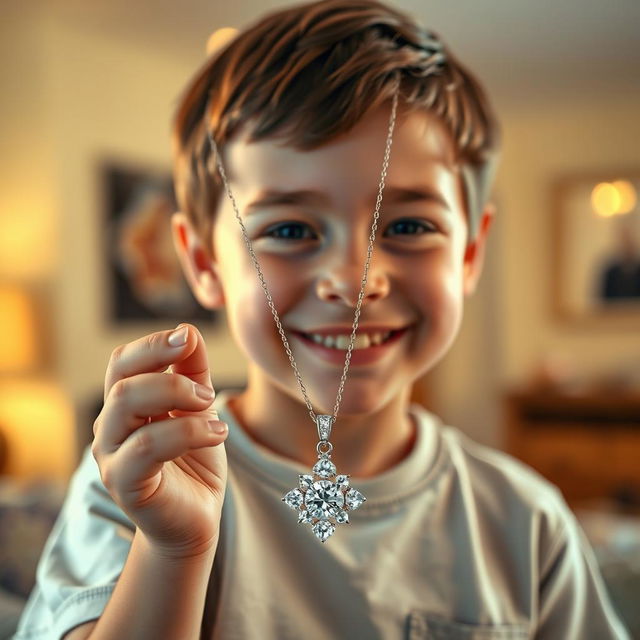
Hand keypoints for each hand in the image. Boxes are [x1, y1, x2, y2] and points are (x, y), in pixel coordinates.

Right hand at [91, 323, 227, 557]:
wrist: (197, 515)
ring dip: (177, 396)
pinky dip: (187, 432)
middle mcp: (111, 426)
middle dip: (166, 370)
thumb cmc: (195, 459)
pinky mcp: (124, 482)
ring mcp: (112, 454)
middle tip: (205, 391)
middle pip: (122, 379)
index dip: (153, 344)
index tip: (187, 338)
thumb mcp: (200, 408)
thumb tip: (187, 330)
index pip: (124, 361)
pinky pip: (146, 445)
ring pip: (127, 404)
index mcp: (125, 403)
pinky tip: (216, 435)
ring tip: (211, 411)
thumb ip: (193, 371)